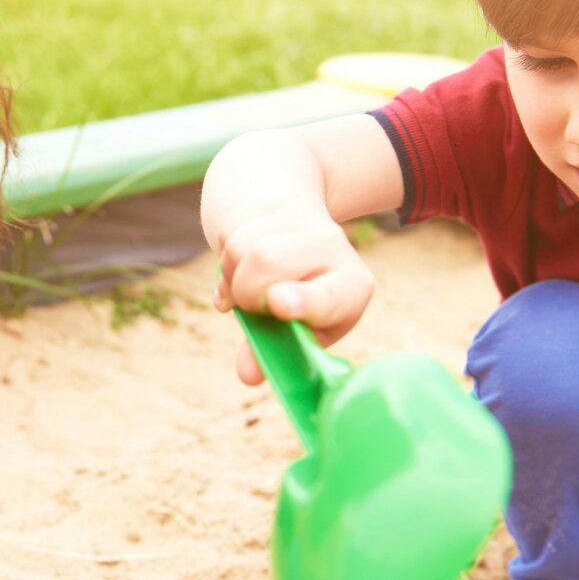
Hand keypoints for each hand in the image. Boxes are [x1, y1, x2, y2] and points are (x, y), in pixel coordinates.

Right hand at [213, 208, 374, 384]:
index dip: (304, 301)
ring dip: (233, 279)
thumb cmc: (301, 295)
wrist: (291, 223)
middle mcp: (333, 246)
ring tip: (250, 284)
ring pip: (242, 252)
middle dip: (245, 290)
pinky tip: (244, 265)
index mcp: (351, 288)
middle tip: (253, 305)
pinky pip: (230, 240)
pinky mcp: (270, 204)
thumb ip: (274, 349)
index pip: (327, 295)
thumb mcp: (298, 326)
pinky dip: (227, 264)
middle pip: (267, 261)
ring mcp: (302, 220)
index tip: (279, 302)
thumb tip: (248, 375)